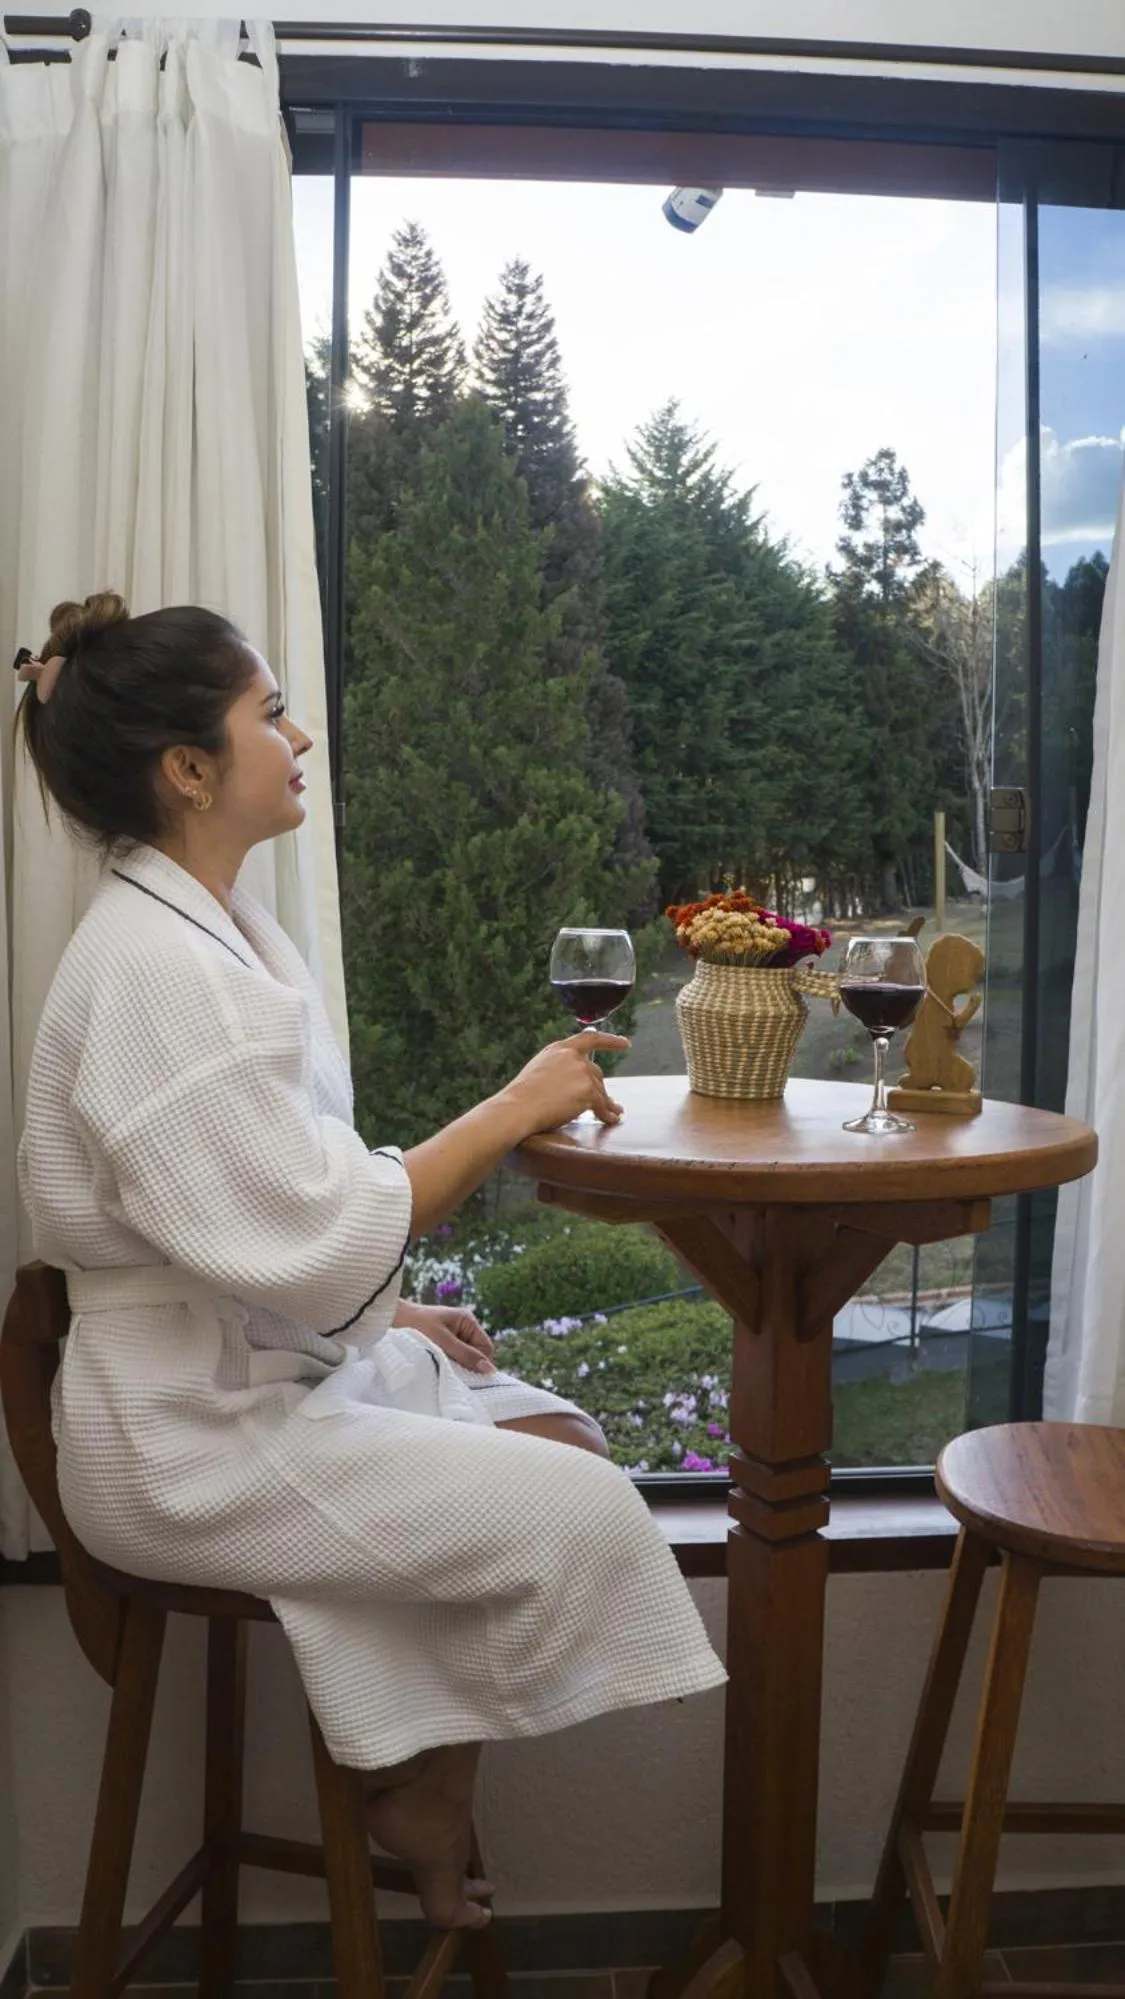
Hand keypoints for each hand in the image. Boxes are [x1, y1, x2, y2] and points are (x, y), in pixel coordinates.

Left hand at [393, 1300, 496, 1374]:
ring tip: (441, 1366)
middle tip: (451, 1371)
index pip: (486, 1348)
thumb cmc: (416, 1325)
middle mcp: (463, 1327)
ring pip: (464, 1357)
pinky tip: (437, 1364)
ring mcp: (453, 1335)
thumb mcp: (442, 1341)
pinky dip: (447, 1363)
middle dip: (466, 1364)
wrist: (390, 1319)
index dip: (479, 1362)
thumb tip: (489, 1370)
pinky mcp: (442, 1343)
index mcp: (468, 1321)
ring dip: (455, 1364)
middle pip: (476, 1354)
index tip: (466, 1373)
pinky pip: (453, 1357)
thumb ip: (465, 1354)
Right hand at [502, 1031, 629, 1134]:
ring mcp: (582, 1073)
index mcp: (560, 1049)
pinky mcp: (588, 1091)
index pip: (590, 1039)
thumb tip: (579, 1079)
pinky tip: (611, 1120)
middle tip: (609, 1101)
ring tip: (614, 1113)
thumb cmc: (523, 1096)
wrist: (518, 1108)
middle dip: (600, 1088)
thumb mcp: (540, 1069)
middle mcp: (573, 1057)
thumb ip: (560, 1067)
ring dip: (607, 1104)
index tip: (625, 1043)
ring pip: (600, 1091)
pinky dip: (607, 1115)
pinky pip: (601, 1106)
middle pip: (596, 1073)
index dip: (610, 1041)